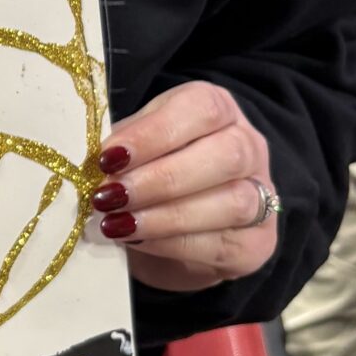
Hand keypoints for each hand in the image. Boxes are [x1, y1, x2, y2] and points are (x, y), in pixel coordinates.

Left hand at [88, 81, 279, 292]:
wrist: (178, 231)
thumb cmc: (150, 174)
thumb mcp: (135, 148)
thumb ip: (122, 150)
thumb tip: (92, 164)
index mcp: (218, 110)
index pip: (200, 110)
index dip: (153, 133)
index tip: (108, 157)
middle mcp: (249, 147)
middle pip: (224, 156)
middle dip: (160, 179)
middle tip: (110, 196)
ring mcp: (263, 196)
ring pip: (232, 203)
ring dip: (166, 216)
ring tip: (118, 224)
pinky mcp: (258, 244)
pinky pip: (223, 245)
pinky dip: (174, 245)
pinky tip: (138, 242)